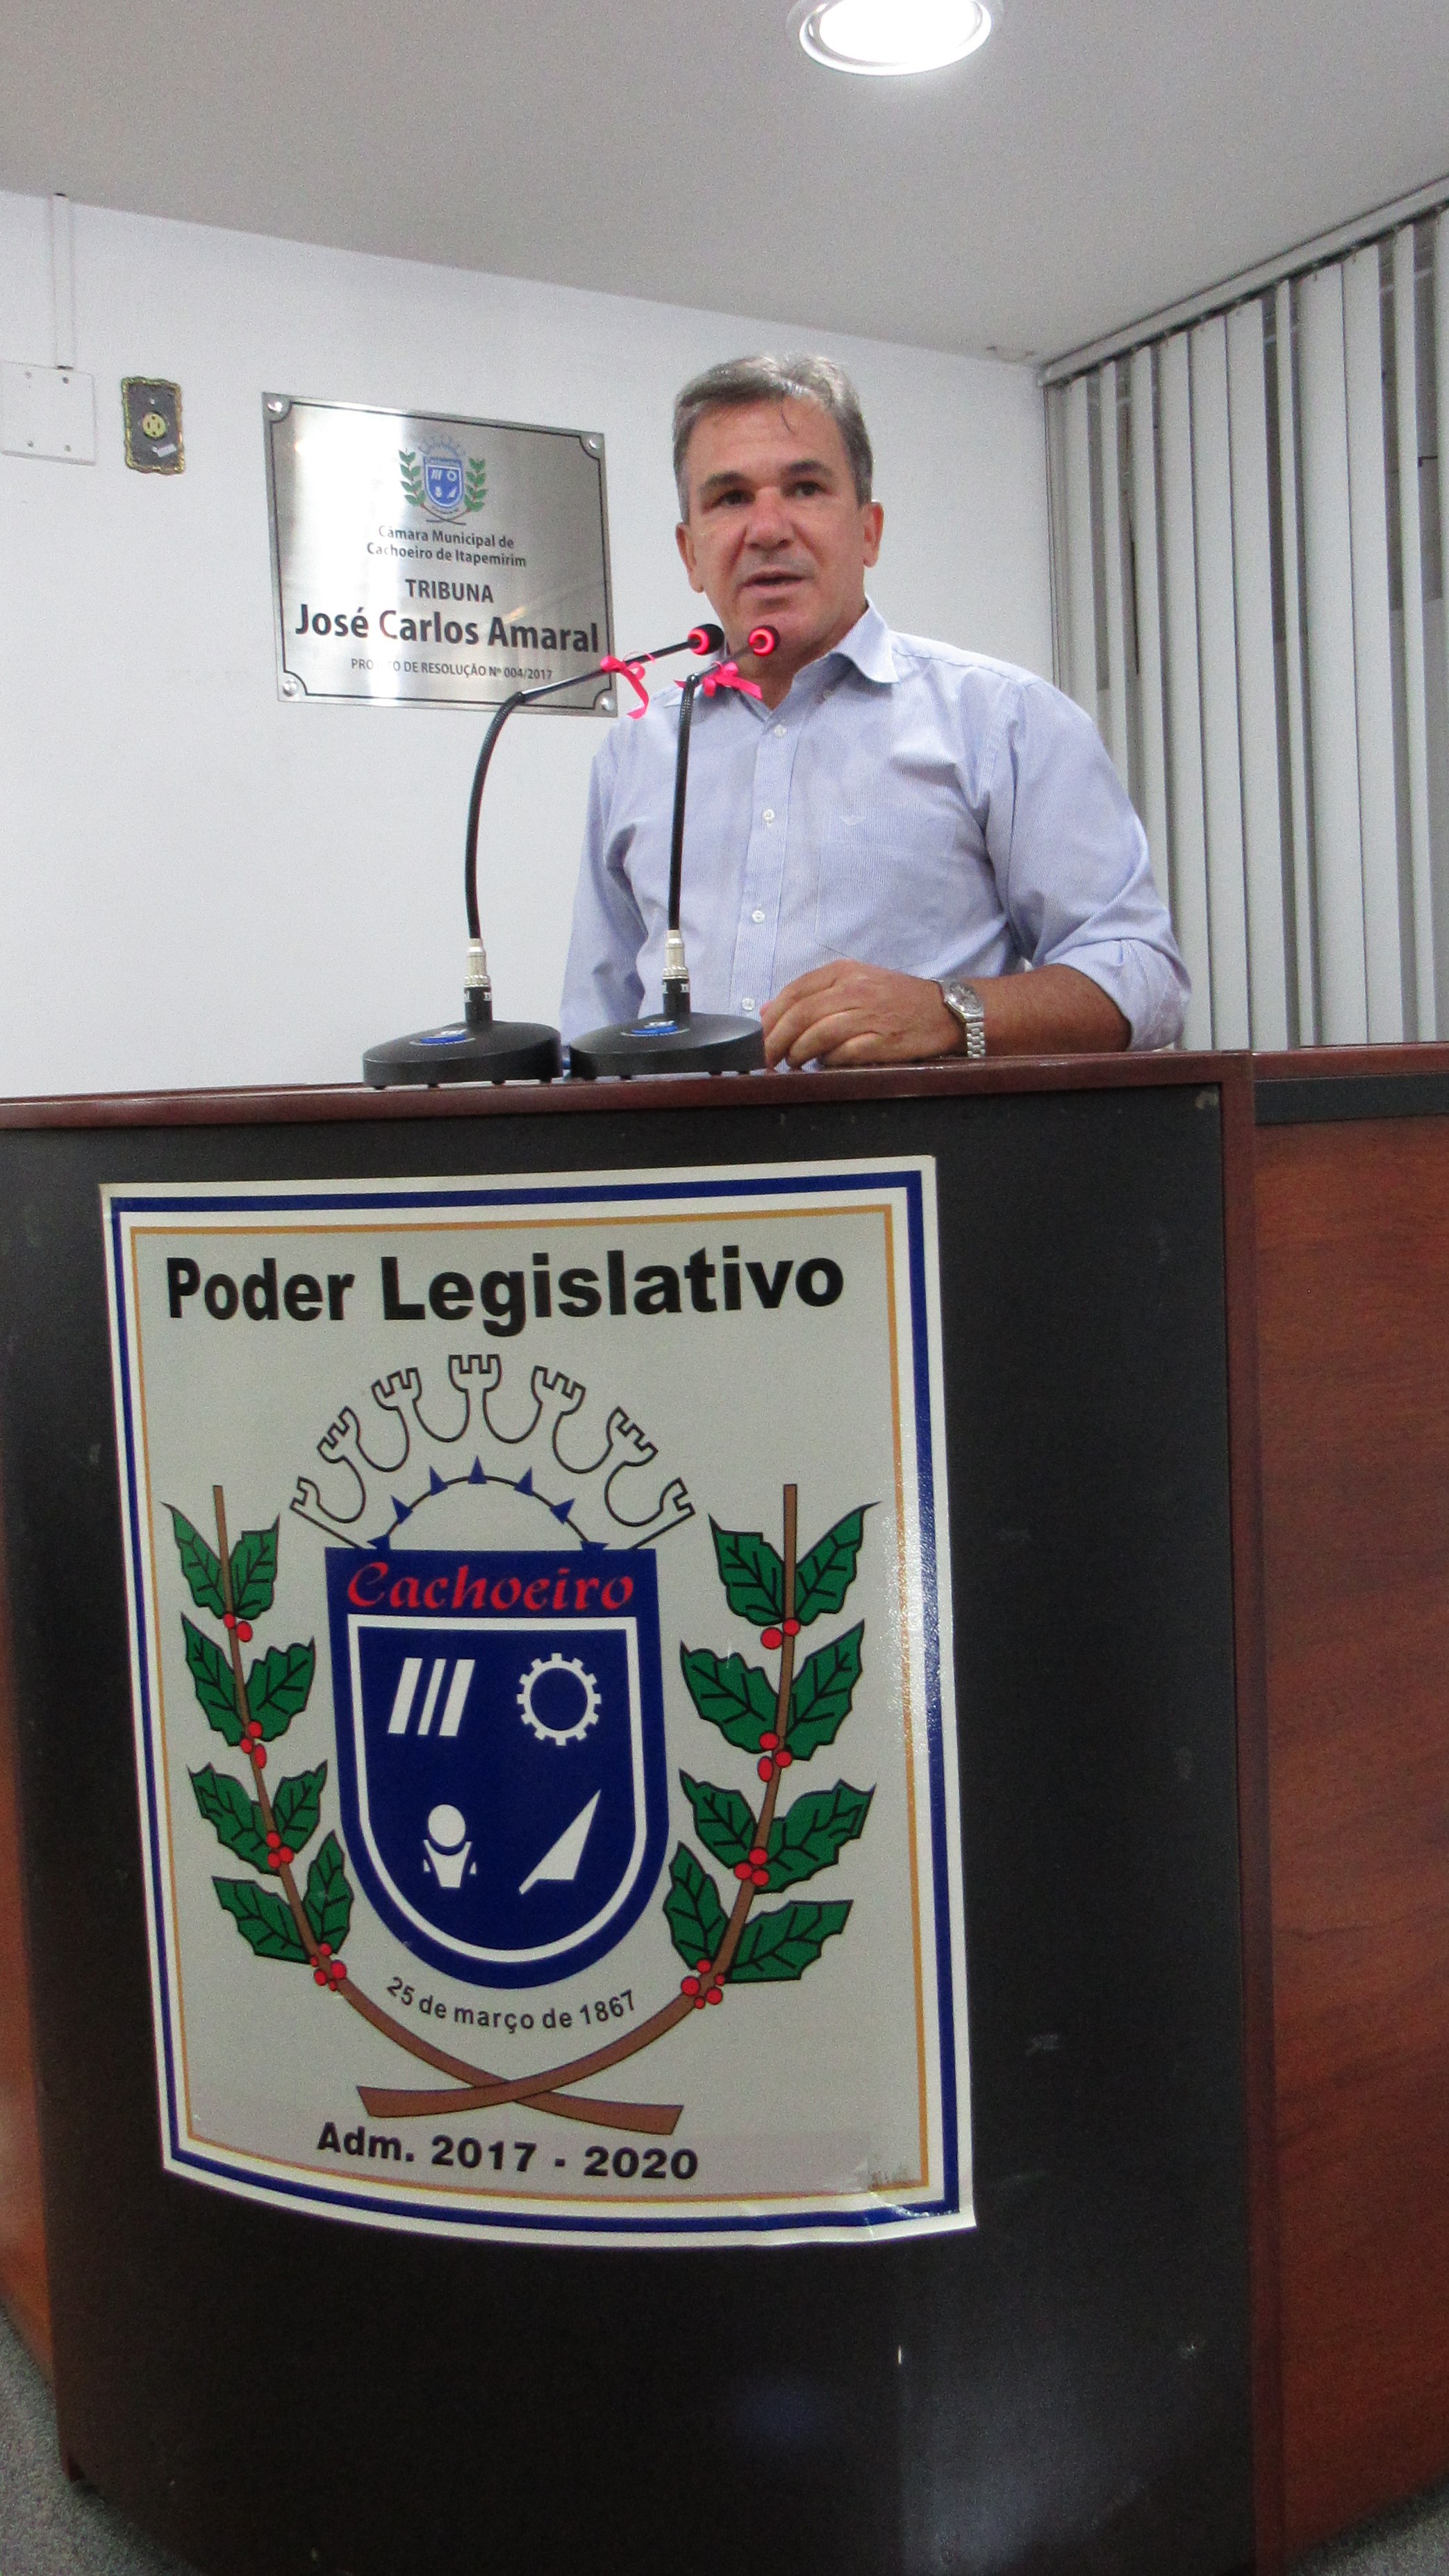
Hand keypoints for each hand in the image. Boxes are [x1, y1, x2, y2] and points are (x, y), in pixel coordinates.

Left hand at [760, 962, 958, 1067]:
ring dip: (799, 1053)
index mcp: (844, 971)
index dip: (772, 1018)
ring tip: (792, 1063)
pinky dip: (828, 1062)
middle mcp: (855, 989)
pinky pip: (845, 1053)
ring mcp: (870, 1014)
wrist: (943, 1010)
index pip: (795, 991)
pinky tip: (823, 1066)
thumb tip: (767, 1012)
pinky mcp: (883, 1040)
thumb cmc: (895, 998)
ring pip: (819, 1034)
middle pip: (802, 1014)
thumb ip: (811, 995)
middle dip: (777, 1040)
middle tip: (766, 1059)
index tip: (759, 1038)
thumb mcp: (854, 983)